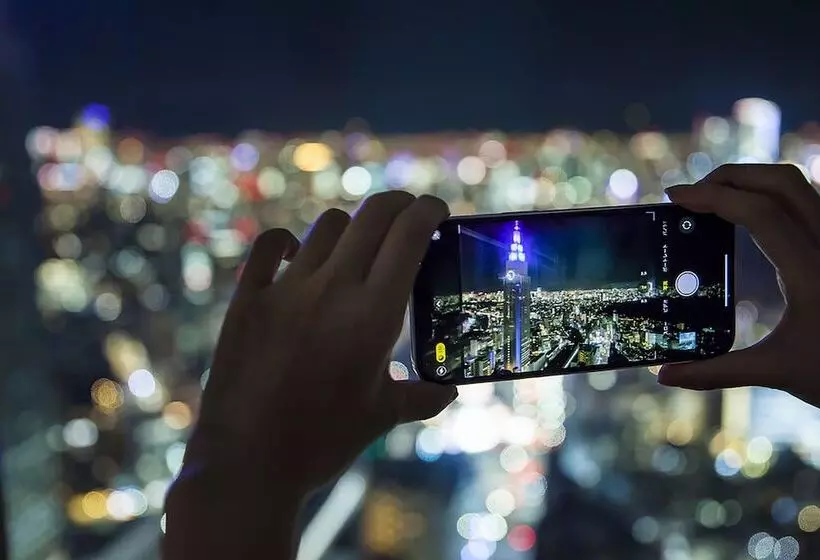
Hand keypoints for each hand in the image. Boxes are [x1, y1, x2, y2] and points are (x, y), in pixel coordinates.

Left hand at [164, 192, 456, 557]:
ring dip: (351, 228)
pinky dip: (287, 242)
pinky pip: (268, 246)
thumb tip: (448, 392)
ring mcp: (286, 289)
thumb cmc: (323, 442)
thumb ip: (420, 396)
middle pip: (373, 215)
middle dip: (398, 205)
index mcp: (374, 313)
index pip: (409, 234)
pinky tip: (295, 254)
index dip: (428, 210)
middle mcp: (333, 288)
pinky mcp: (247, 299)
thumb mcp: (380, 415)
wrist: (247, 464)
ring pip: (327, 226)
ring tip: (357, 247)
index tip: (436, 211)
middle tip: (408, 215)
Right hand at [659, 163, 819, 408]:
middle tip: (692, 192)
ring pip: (799, 185)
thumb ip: (716, 372)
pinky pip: (808, 203)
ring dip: (753, 180)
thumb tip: (664, 375)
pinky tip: (749, 217)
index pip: (759, 212)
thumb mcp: (777, 372)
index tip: (676, 196)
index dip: (713, 197)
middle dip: (731, 175)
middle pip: (780, 180)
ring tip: (715, 198)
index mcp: (811, 272)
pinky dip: (772, 197)